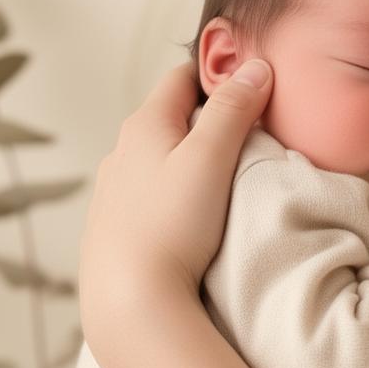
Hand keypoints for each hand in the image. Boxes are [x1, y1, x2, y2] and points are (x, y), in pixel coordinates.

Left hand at [78, 57, 271, 350]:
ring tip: (221, 179)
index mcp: (144, 125)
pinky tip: (189, 216)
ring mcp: (113, 191)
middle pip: (170, 117)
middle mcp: (121, 152)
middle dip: (207, 118)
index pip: (182, 77)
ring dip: (187, 158)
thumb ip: (233, 109)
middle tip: (247, 132)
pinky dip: (172, 192)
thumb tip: (254, 67)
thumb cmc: (173, 225)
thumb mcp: (211, 157)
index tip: (249, 84)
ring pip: (158, 158)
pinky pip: (148, 193)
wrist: (129, 300)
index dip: (218, 74)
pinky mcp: (114, 226)